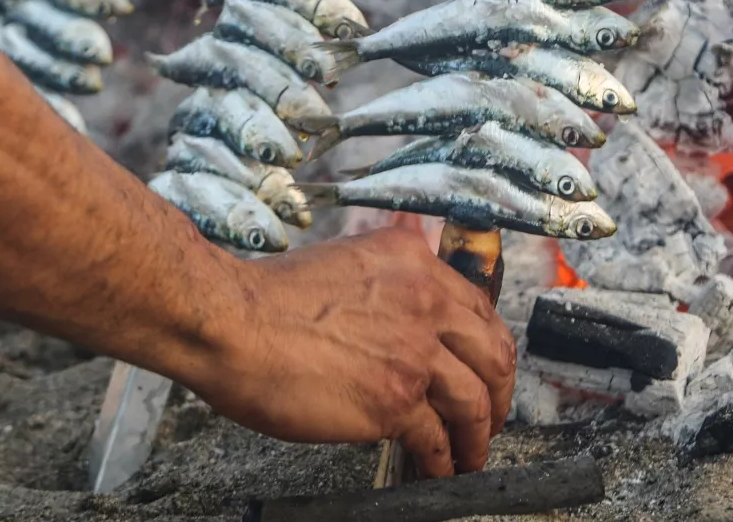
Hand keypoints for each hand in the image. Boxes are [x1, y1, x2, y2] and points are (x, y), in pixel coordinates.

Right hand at [184, 227, 515, 476]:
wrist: (232, 323)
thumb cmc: (268, 299)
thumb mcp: (346, 261)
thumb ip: (387, 283)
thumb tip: (403, 313)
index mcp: (413, 261)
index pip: (478, 308)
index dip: (487, 347)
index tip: (484, 369)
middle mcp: (425, 301)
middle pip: (493, 355)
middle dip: (500, 395)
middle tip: (493, 417)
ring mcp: (414, 352)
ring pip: (474, 402)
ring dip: (478, 437)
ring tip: (470, 455)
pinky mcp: (394, 400)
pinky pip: (436, 439)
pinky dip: (442, 462)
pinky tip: (436, 470)